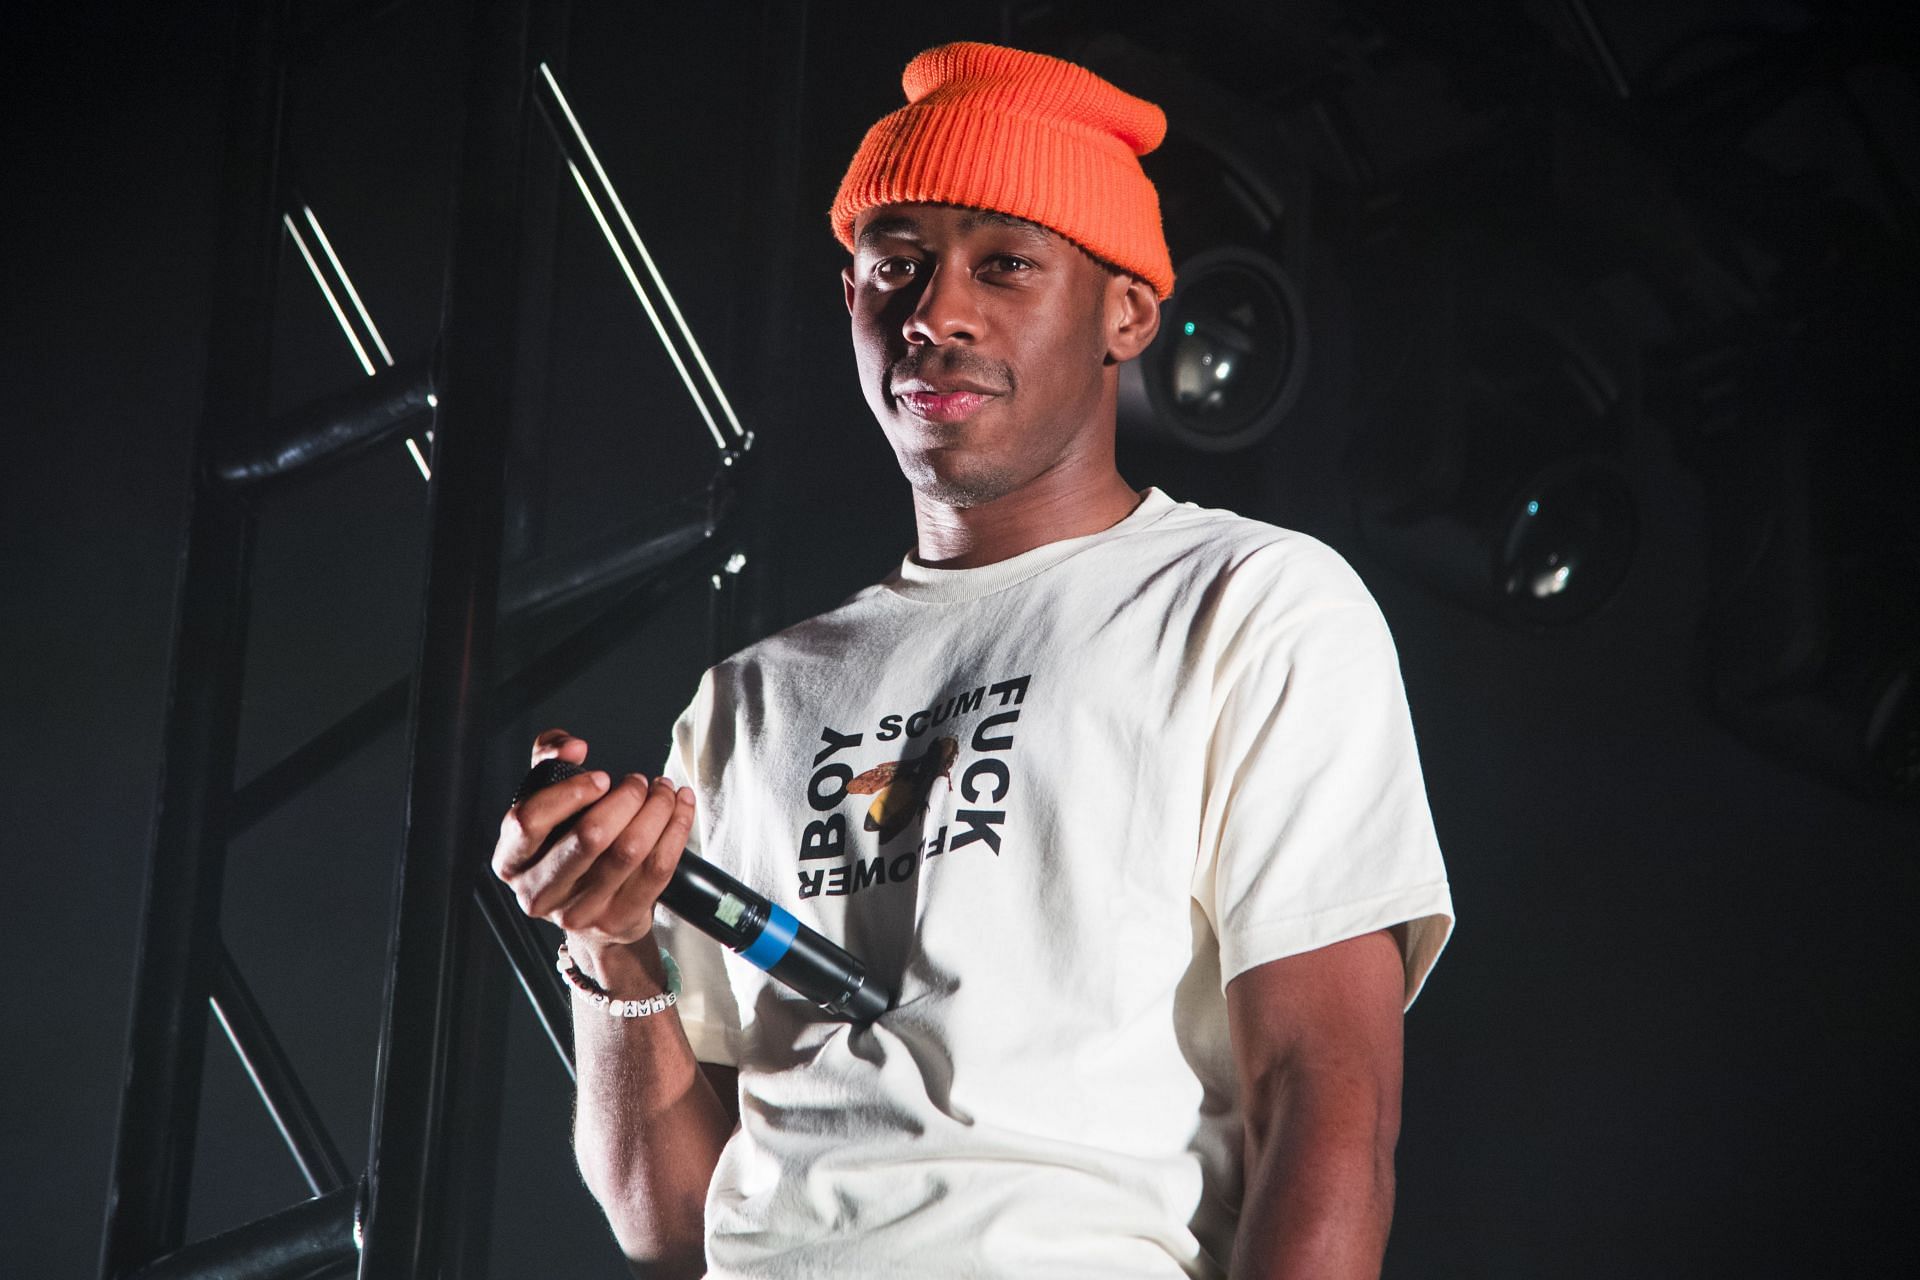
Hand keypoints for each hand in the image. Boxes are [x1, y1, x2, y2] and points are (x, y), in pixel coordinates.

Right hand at [491, 729, 696, 950]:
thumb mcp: (545, 802)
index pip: (530, 821)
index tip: (600, 777)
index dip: (569, 793)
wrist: (591, 915)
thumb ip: (548, 758)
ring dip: (657, 810)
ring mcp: (580, 911)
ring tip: (663, 791)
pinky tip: (680, 808)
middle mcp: (540, 891)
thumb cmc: (566, 847)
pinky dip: (676, 830)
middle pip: (590, 836)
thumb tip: (572, 747)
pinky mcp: (618, 919)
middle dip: (626, 798)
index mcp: (512, 860)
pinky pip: (658, 869)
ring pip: (629, 851)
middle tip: (640, 782)